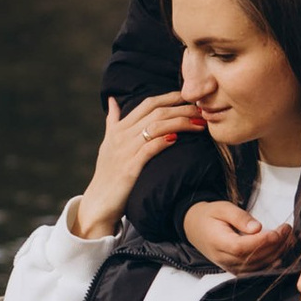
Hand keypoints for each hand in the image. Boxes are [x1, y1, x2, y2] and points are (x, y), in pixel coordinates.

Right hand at [75, 92, 208, 238]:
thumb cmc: (107, 174)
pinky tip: (177, 138)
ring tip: (199, 124)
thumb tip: (113, 100)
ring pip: (155, 127)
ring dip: (180, 122)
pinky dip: (163, 141)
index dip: (171, 97)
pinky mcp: (129, 168)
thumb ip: (113, 121)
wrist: (98, 203)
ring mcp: (124, 151)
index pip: (148, 104)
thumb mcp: (108, 144)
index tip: (190, 98)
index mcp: (119, 128)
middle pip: (155, 112)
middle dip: (181, 108)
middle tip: (201, 110)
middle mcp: (121, 136)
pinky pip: (148, 149)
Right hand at [183, 197, 296, 276]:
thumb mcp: (222, 208)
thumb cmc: (210, 215)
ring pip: (257, 266)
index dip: (263, 241)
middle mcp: (223, 258)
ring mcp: (229, 266)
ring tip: (288, 239)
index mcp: (218, 242)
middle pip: (253, 257)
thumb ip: (239, 217)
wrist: (195, 228)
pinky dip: (270, 262)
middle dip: (274, 245)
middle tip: (287, 230)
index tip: (279, 231)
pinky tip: (281, 252)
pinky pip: (255, 270)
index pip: (242, 247)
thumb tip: (257, 227)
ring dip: (276, 253)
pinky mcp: (235, 269)